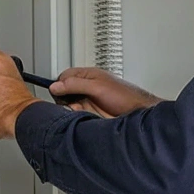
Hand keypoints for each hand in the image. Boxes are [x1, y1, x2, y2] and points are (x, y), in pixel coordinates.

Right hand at [47, 67, 161, 117]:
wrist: (138, 113)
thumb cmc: (125, 96)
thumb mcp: (97, 87)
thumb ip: (75, 84)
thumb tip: (55, 86)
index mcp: (88, 75)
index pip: (65, 77)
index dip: (60, 85)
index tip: (60, 94)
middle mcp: (88, 87)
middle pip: (65, 91)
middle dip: (65, 99)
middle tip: (72, 104)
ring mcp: (89, 100)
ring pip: (70, 104)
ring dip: (72, 109)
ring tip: (80, 111)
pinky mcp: (91, 112)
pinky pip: (77, 114)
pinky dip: (77, 117)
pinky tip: (85, 117)